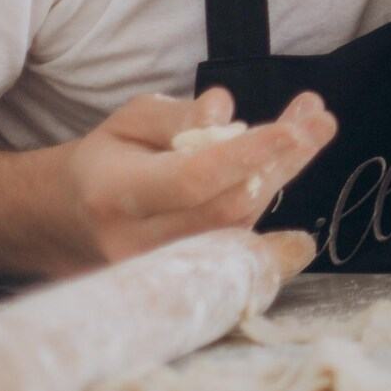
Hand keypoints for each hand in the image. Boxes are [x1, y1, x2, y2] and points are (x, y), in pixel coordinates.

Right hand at [59, 87, 336, 267]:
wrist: (72, 219)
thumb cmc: (108, 158)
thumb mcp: (131, 118)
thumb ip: (178, 113)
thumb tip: (224, 112)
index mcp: (115, 194)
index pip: (192, 180)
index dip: (248, 154)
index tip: (295, 128)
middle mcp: (135, 242)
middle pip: (226, 206)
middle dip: (280, 160)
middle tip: (318, 118)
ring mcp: (160, 270)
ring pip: (239, 225)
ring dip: (283, 173)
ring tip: (312, 126)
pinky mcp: (184, 278)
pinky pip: (239, 246)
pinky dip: (275, 202)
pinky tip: (298, 171)